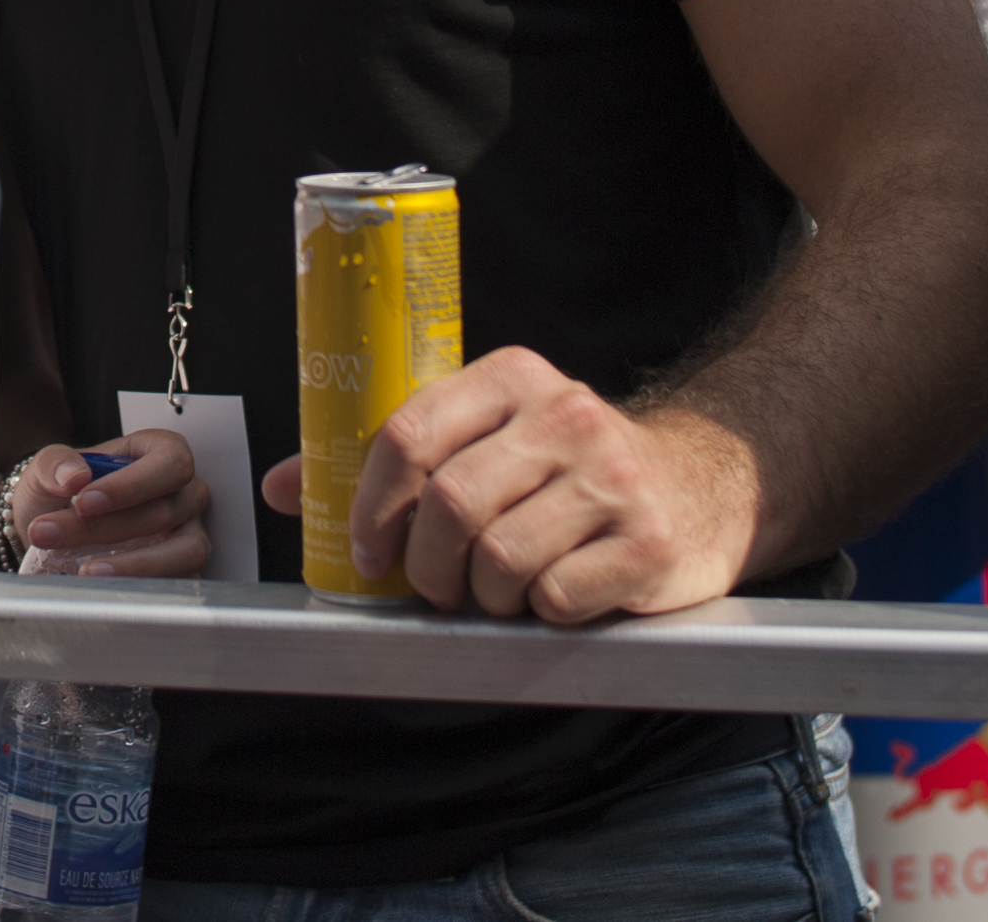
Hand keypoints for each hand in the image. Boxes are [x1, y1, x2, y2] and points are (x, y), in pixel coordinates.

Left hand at [13, 426, 210, 578]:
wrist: (53, 535)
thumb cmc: (61, 494)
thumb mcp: (48, 470)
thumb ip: (54, 465)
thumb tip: (73, 476)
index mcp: (160, 453)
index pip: (170, 461)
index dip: (132, 484)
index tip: (84, 502)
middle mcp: (184, 493)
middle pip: (166, 510)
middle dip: (107, 527)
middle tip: (53, 535)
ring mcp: (189, 534)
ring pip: (186, 550)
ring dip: (135, 564)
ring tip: (85, 572)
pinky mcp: (184, 571)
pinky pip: (180, 583)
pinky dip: (144, 588)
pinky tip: (107, 590)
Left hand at [262, 346, 755, 622]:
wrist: (703, 486)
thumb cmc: (568, 469)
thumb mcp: (490, 438)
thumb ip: (394, 460)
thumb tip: (284, 488)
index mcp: (512, 377)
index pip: (409, 434)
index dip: (372, 506)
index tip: (367, 552)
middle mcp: (565, 415)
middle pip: (450, 505)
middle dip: (424, 566)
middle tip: (431, 588)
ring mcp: (613, 478)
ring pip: (500, 558)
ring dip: (482, 596)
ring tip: (496, 591)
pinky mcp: (650, 540)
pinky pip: (556, 596)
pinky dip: (539, 611)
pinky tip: (553, 595)